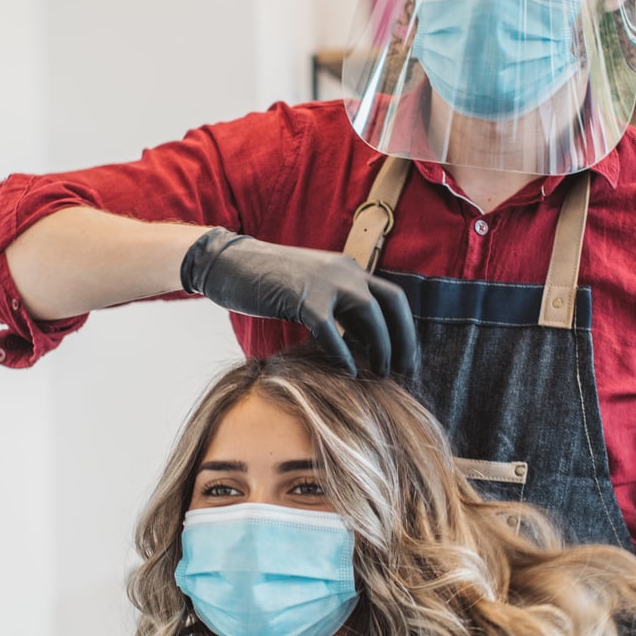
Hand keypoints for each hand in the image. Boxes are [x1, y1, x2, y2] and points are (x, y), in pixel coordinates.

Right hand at [181, 229, 419, 377]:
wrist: (228, 262)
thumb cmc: (267, 282)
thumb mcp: (313, 289)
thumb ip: (337, 307)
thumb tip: (361, 342)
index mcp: (348, 269)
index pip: (393, 297)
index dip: (405, 329)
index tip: (407, 358)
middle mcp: (344, 271)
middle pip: (392, 304)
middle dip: (404, 339)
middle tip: (405, 371)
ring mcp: (325, 281)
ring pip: (370, 315)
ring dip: (381, 347)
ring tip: (381, 373)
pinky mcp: (302, 297)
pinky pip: (331, 330)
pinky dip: (342, 354)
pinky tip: (346, 372)